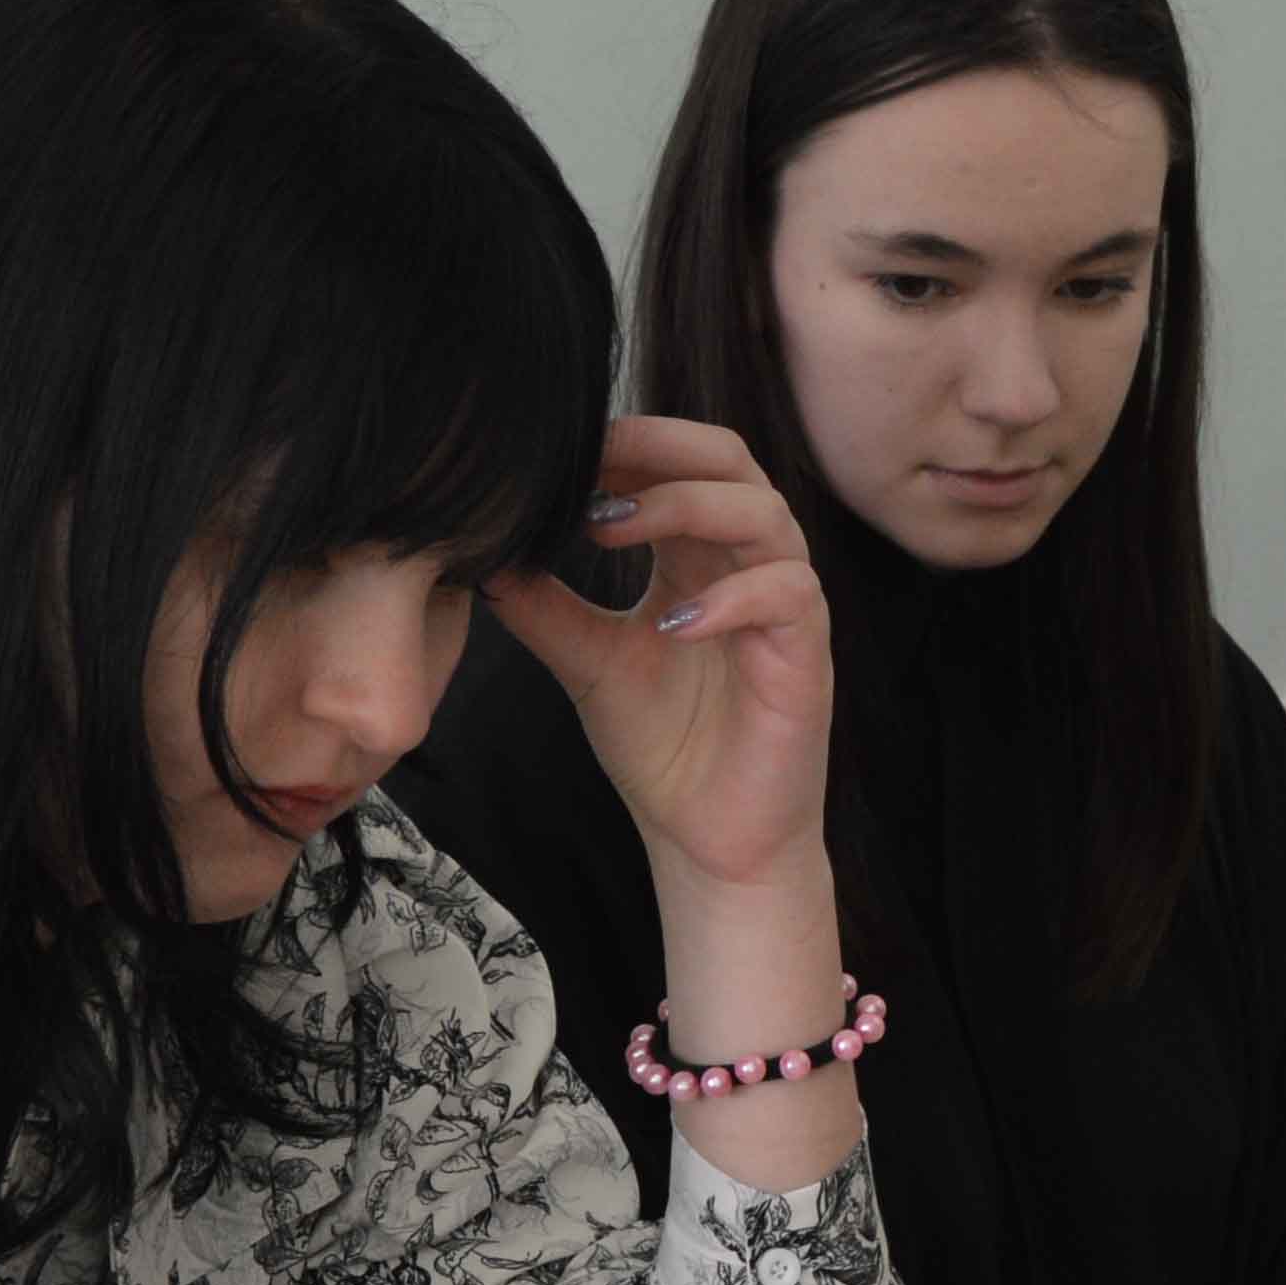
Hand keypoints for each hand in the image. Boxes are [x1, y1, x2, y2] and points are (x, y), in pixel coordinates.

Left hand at [485, 416, 833, 899]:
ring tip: (607, 531)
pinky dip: (732, 598)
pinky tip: (670, 625)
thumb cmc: (664, 748)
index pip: (679, 461)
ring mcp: (782, 609)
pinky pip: (788, 595)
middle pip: (730, 459)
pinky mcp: (806, 657)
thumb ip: (543, 605)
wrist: (707, 841)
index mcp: (699, 557)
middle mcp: (747, 567)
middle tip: (587, 462)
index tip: (559, 450)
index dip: (625, 443)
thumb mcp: (587, 662)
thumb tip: (479, 550)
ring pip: (763, 513)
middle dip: (659, 445)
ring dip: (685, 506)